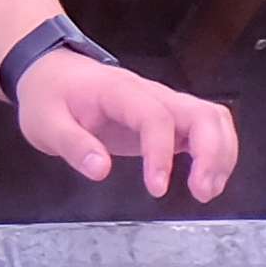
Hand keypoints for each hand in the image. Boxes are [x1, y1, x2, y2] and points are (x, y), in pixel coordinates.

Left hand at [12, 52, 240, 203]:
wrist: (51, 74)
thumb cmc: (48, 97)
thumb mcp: (44, 123)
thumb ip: (71, 145)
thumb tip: (100, 170)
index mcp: (119, 92)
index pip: (154, 117)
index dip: (161, 153)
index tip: (156, 189)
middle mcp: (151, 93)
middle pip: (202, 114)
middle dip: (212, 154)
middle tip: (201, 193)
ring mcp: (164, 103)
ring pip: (212, 119)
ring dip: (221, 154)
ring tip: (206, 191)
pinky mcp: (169, 117)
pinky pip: (206, 128)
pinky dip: (216, 152)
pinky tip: (206, 179)